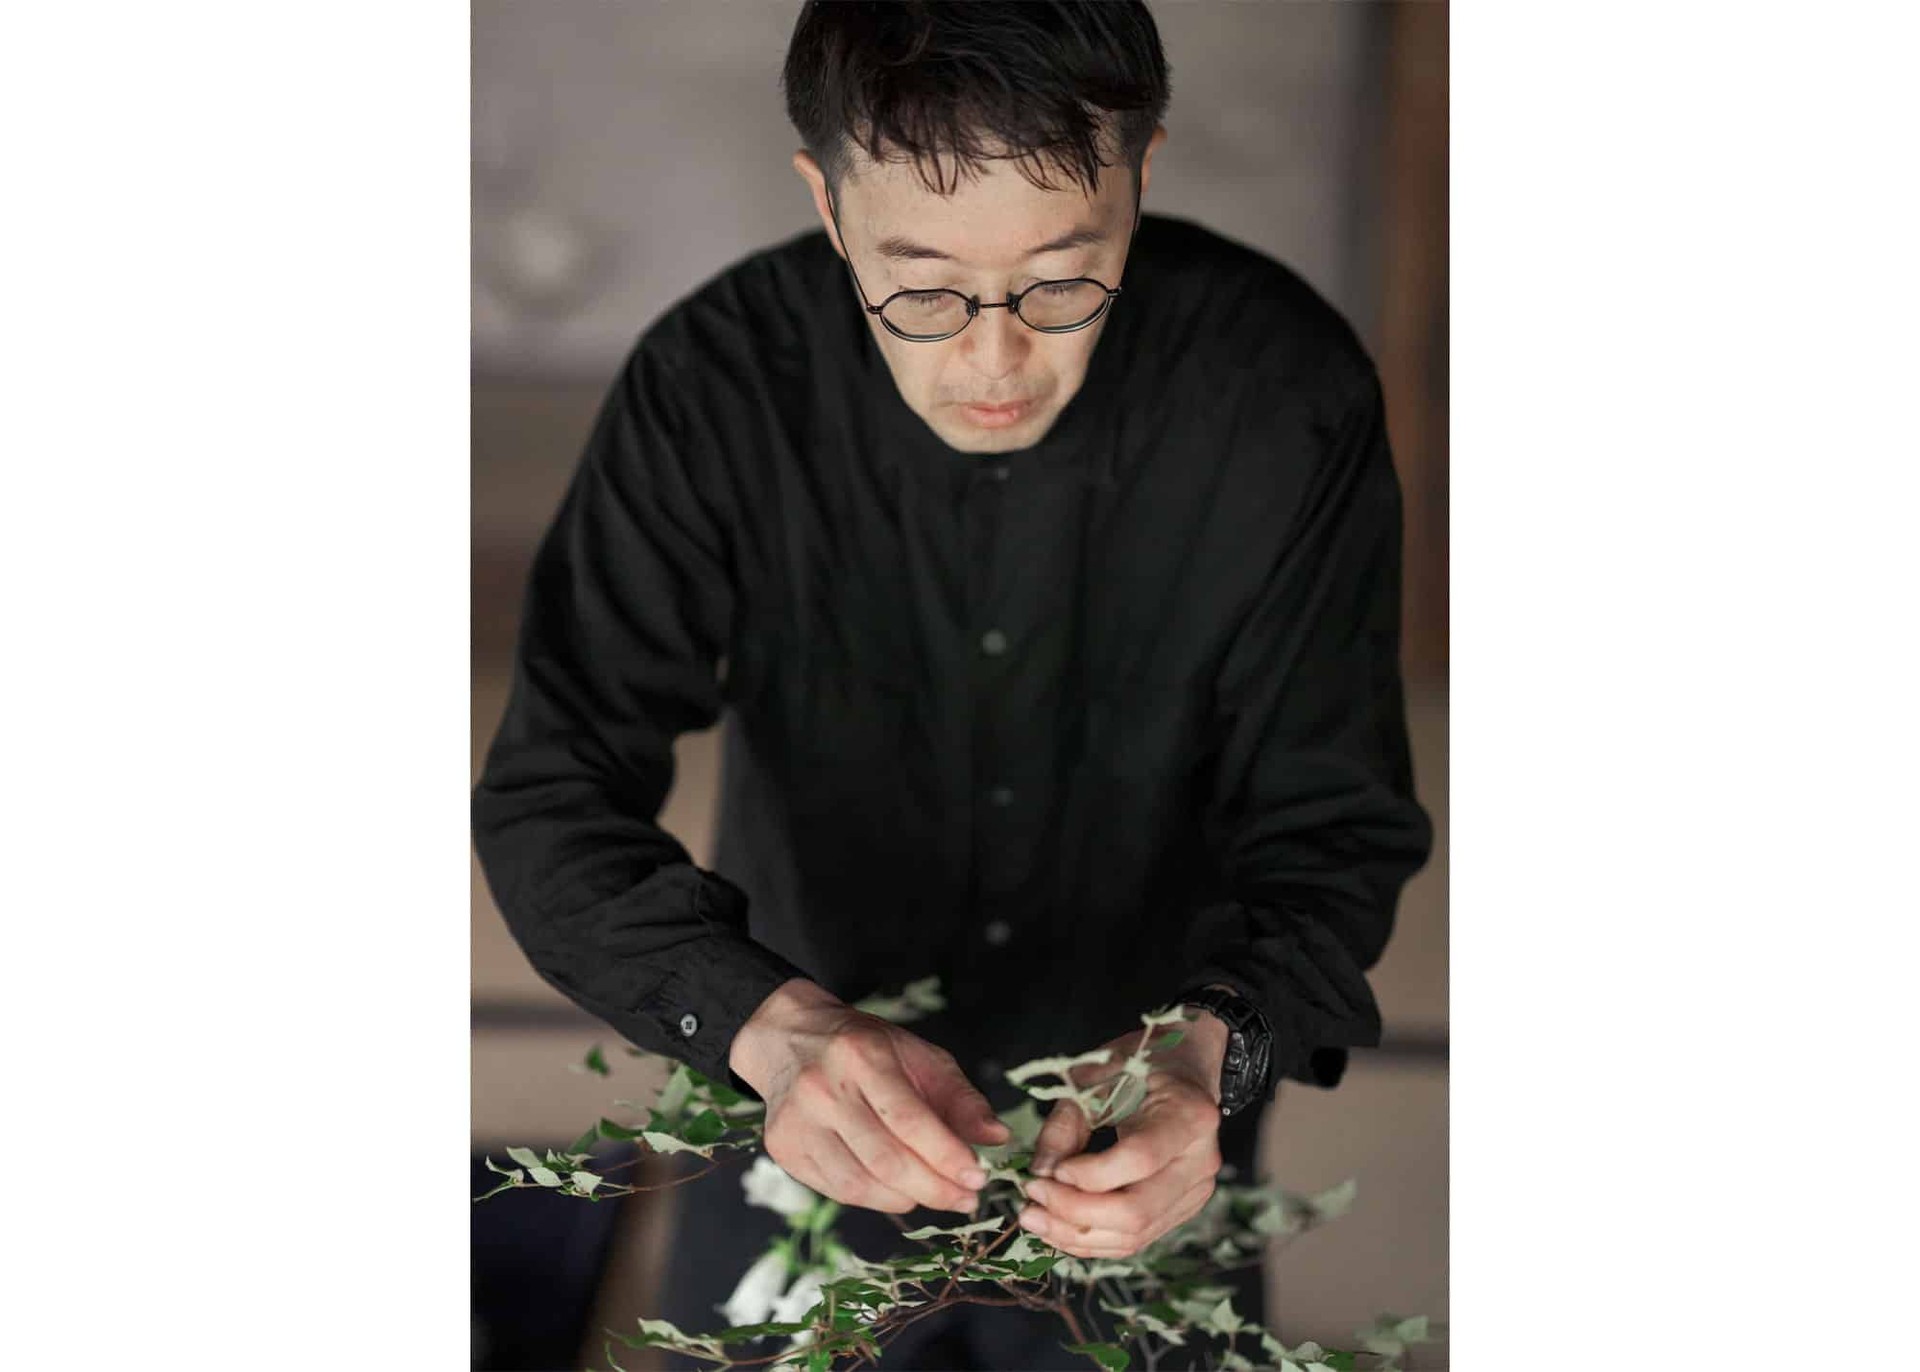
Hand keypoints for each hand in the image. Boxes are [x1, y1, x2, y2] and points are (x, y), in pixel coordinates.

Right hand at [730, 978, 1011, 1215]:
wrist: (791, 1038)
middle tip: (966, 1199)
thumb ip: (960, 1098)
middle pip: (886, 1160)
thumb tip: (996, 1138)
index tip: (979, 1178)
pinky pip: (838, 1191)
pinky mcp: (784, 1148)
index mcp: (861, 1056)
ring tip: (936, 1194)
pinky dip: (876, 1198)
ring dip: (909, 1199)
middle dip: (935, 1189)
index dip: (948, 1156)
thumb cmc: (865, 1047)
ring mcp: (797, 1122)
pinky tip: (899, 1191)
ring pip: (860, 1184)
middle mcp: (823, 1089)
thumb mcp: (918, 1055)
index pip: (910, 1120)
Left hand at [1016, 1012, 1228, 1257]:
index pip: (1138, 1160)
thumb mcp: (1094, 1078)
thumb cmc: (1138, 1064)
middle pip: (1136, 1211)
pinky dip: (1093, 1239)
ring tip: (1035, 1218)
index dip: (1088, 1174)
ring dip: (1077, 1234)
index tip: (1047, 1170)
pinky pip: (1135, 1238)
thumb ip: (1065, 1125)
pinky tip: (1059, 1227)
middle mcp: (1200, 1161)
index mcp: (1188, 1116)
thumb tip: (1041, 1174)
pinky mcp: (1181, 1209)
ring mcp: (1195, 1191)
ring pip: (1134, 1235)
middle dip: (1074, 1212)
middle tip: (1030, 1200)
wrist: (1184, 1068)